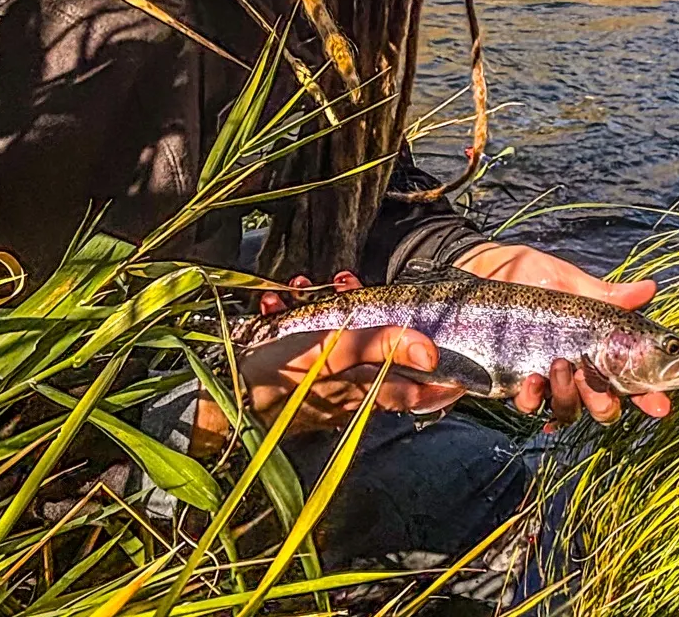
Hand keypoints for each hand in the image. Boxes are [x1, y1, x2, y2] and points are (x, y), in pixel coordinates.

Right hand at [235, 271, 465, 433]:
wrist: (217, 398)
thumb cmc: (277, 374)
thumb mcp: (333, 351)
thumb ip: (381, 346)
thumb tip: (431, 351)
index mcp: (363, 391)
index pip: (415, 391)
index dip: (439, 380)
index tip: (461, 370)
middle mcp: (346, 396)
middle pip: (373, 356)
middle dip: (365, 312)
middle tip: (343, 280)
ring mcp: (318, 392)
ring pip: (337, 346)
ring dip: (323, 308)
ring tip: (301, 284)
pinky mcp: (291, 384)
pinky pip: (305, 349)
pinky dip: (295, 321)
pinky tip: (274, 306)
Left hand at [454, 242, 672, 427]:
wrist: (480, 269)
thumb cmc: (529, 273)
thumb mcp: (570, 281)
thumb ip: (607, 295)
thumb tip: (650, 288)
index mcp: (595, 347)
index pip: (630, 380)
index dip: (649, 397)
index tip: (660, 405)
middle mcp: (574, 369)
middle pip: (601, 406)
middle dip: (604, 404)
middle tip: (598, 387)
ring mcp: (545, 378)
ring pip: (567, 410)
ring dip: (568, 397)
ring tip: (558, 367)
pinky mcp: (513, 381)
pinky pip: (528, 404)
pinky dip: (532, 398)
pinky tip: (531, 380)